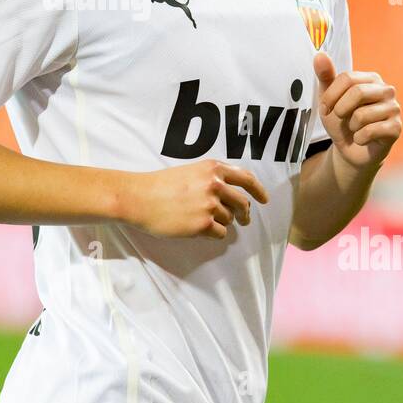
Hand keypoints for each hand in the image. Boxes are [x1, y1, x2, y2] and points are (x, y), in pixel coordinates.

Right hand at [120, 160, 268, 239]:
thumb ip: (211, 178)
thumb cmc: (160, 185)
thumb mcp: (190, 172)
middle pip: (243, 203)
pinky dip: (211, 234)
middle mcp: (215, 184)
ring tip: (199, 219)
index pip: (246, 179)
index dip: (258, 191)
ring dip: (220, 222)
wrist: (139, 198)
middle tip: (243, 220)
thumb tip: (231, 195)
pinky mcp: (203, 224)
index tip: (264, 200)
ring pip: (229, 220)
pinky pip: (219, 234)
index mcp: (213, 169)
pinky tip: (196, 229)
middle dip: (245, 214)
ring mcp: (210, 205)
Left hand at [313, 52, 401, 169]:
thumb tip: (319, 54)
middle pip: (358, 92)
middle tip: (338, 118)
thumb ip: (325, 76)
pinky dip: (359, 138)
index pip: (347, 78)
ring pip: (362, 114)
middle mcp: (387, 90)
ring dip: (350, 126)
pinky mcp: (396, 128)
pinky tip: (362, 138)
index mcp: (371, 79)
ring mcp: (394, 109)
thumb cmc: (341, 121)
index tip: (325, 108)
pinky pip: (370, 131)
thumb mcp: (329, 99)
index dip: (331, 95)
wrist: (351, 150)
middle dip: (340, 109)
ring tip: (354, 128)